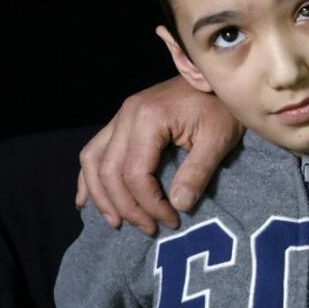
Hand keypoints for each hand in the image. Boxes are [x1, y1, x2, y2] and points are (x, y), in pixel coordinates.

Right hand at [75, 75, 243, 235]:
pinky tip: (86, 199)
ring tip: (116, 221)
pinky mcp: (123, 119)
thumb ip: (197, 172)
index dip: (149, 204)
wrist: (218, 78)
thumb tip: (177, 206)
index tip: (170, 221)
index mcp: (149, 118)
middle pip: (109, 171)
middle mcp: (126, 115)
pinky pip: (94, 149)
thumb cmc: (222, 107)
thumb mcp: (218, 139)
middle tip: (148, 228)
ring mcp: (121, 115)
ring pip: (93, 160)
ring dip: (101, 195)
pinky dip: (89, 176)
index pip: (135, 174)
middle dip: (126, 206)